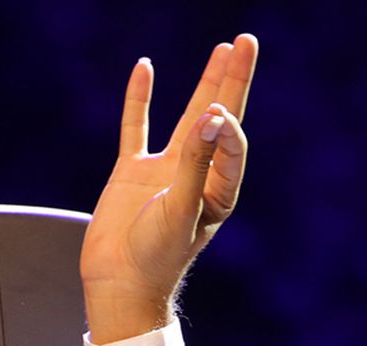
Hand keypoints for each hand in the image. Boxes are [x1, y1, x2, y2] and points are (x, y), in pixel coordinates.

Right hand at [80, 34, 258, 343]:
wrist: (119, 283)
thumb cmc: (157, 256)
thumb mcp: (181, 209)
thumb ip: (195, 164)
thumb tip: (211, 116)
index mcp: (219, 191)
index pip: (231, 144)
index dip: (226, 125)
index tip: (217, 113)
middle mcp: (198, 175)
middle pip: (220, 117)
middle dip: (234, 80)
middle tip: (247, 42)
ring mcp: (165, 170)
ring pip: (188, 115)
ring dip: (205, 83)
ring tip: (223, 49)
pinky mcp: (133, 170)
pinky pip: (138, 125)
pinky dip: (141, 98)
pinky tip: (147, 69)